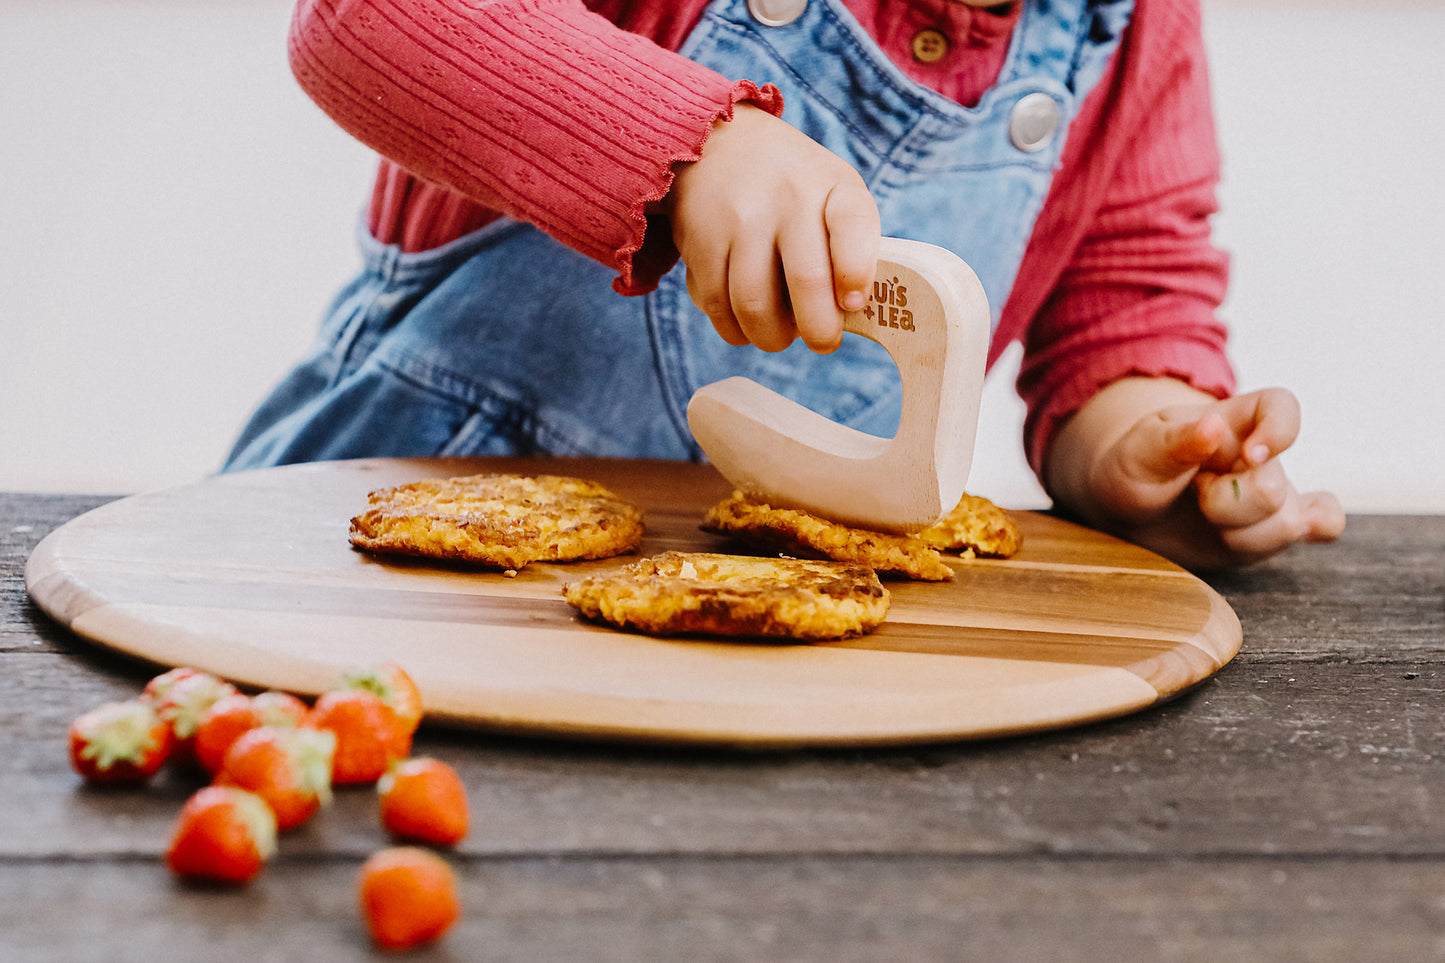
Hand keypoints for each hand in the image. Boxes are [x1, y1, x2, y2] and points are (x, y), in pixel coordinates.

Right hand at [661, 104, 879, 352]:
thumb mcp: (834, 191)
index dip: (857, 273)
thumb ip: (850, 245)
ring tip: (780, 334)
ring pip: (755, 306)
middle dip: (819, 330)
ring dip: (772, 337)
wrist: (718, 143)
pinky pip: (717, 307)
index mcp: (832, 185)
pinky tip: (745, 321)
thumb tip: (848, 315)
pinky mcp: (700, 243)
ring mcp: (739, 220)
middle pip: (806, 281)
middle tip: (822, 341)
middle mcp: (786, 198)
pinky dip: (734, 329)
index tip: (854, 303)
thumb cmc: (793, 187)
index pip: (853, 225)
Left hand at [1047, 379, 1344, 568]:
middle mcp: (1260, 458)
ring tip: (1206, 517)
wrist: (1129, 509)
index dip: (1278, 430)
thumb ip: (1175, 442)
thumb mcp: (1140, 452)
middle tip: (1195, 495)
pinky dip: (1318, 528)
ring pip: (1287, 523)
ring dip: (1239, 534)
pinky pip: (1324, 522)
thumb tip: (1213, 426)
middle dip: (1226, 504)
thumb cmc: (1136, 469)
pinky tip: (1304, 531)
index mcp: (1230, 422)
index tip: (1251, 456)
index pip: (1279, 407)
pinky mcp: (1271, 528)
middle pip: (1272, 488)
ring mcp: (1271, 494)